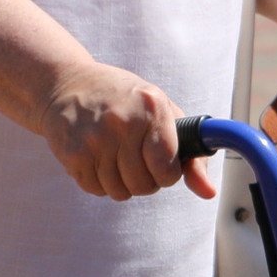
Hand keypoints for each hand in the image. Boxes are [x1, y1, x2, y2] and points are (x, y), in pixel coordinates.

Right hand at [38, 61, 214, 202]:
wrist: (68, 84)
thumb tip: (208, 192)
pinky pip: (95, 189)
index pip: (168, 168)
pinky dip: (99, 181)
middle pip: (144, 185)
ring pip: (120, 192)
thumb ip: (191, 154)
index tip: (161, 163)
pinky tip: (97, 158)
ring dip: (121, 183)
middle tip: (136, 159)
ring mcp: (95, 138)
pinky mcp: (72, 153)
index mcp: (152, 108)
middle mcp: (123, 122)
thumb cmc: (125, 100)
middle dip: (145, 180)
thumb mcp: (163, 112)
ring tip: (116, 157)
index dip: (167, 173)